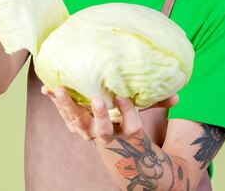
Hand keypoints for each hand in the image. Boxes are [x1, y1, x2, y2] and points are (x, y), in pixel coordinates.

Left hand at [41, 86, 178, 145]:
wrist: (109, 135)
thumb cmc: (126, 115)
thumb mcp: (142, 109)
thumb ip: (156, 101)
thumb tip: (177, 96)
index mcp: (125, 131)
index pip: (131, 125)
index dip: (128, 111)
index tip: (122, 95)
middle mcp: (106, 135)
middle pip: (103, 130)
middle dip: (101, 116)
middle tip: (97, 100)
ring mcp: (88, 131)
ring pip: (78, 122)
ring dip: (68, 106)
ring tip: (59, 90)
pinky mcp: (75, 125)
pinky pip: (64, 115)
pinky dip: (55, 102)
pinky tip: (47, 89)